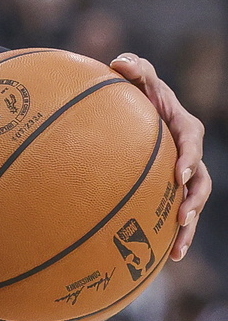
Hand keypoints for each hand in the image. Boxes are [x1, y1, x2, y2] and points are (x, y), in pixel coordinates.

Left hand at [112, 52, 211, 259]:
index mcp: (185, 127)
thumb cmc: (137, 87)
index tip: (179, 175)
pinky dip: (170, 233)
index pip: (192, 141)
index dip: (190, 158)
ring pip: (191, 204)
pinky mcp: (168, 188)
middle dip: (194, 201)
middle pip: (200, 182)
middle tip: (183, 217)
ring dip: (187, 227)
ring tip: (177, 251)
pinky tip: (161, 258)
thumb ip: (134, 67)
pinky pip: (173, 213)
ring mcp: (181, 174)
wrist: (132, 107)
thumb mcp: (137, 73)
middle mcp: (189, 154)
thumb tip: (120, 62)